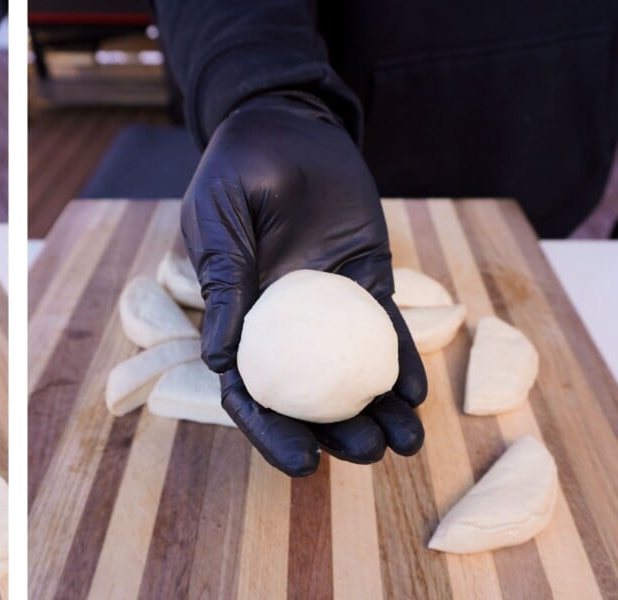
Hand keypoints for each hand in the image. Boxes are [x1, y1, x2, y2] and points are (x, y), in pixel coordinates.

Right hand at [182, 92, 426, 476]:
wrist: (287, 123)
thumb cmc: (236, 168)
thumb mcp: (217, 220)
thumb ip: (223, 280)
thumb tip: (219, 359)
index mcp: (237, 318)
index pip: (249, 390)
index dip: (270, 431)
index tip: (300, 462)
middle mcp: (283, 323)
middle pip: (306, 396)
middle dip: (335, 435)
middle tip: (369, 454)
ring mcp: (328, 307)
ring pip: (352, 373)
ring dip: (376, 413)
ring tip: (406, 442)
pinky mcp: (368, 280)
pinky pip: (387, 330)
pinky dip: (402, 364)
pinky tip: (418, 394)